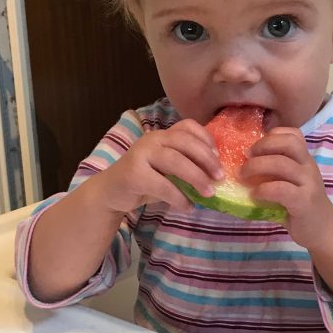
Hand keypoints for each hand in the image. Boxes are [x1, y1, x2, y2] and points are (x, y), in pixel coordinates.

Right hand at [98, 118, 222, 214]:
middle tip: (220, 177)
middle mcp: (152, 139)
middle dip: (206, 159)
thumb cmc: (144, 181)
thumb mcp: (167, 170)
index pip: (188, 126)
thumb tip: (216, 177)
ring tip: (209, 193)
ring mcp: (141, 154)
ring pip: (175, 161)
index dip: (206, 138)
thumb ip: (186, 166)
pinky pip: (162, 185)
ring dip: (196, 178)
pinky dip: (179, 197)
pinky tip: (188, 207)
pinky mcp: (134, 174)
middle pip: (185, 142)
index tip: (219, 156)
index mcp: (163, 135)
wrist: (111, 193)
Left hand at [241, 127, 332, 248]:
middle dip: (262, 146)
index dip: (272, 135)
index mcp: (304, 160)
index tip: (255, 148)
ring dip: (256, 166)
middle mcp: (308, 167)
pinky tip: (254, 195)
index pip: (293, 134)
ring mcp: (308, 184)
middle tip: (245, 158)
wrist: (324, 230)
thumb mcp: (292, 182)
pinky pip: (281, 189)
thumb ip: (275, 172)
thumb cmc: (301, 205)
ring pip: (282, 164)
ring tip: (243, 176)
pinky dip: (263, 189)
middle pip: (289, 143)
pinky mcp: (304, 202)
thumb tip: (242, 164)